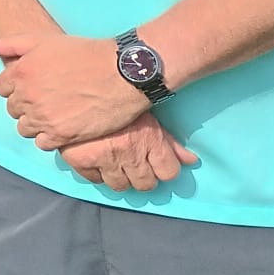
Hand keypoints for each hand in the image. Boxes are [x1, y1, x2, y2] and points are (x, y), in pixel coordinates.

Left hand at [0, 33, 149, 147]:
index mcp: (20, 72)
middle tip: (48, 99)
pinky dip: (50, 138)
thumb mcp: (46, 40)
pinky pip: (42, 144)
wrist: (123, 72)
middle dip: (26, 105)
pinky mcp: (62, 135)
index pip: (2, 88)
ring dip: (36, 123)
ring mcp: (43, 116)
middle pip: (13, 109)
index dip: (17, 87)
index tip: (34, 86)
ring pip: (25, 128)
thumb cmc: (85, 53)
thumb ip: (12, 43)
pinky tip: (63, 127)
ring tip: (55, 114)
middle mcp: (27, 95)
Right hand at [58, 113, 197, 192]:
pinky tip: (97, 160)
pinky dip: (97, 173)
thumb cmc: (118, 99)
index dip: (164, 169)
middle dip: (142, 176)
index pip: (169, 172)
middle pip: (146, 184)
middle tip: (134, 162)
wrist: (81, 88)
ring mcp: (104, 158)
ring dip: (120, 177)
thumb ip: (169, 142)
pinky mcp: (80, 160)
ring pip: (120, 186)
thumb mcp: (147, 117)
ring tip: (116, 162)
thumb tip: (192, 161)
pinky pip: (95, 180)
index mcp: (149, 140)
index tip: (156, 164)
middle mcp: (129, 153)